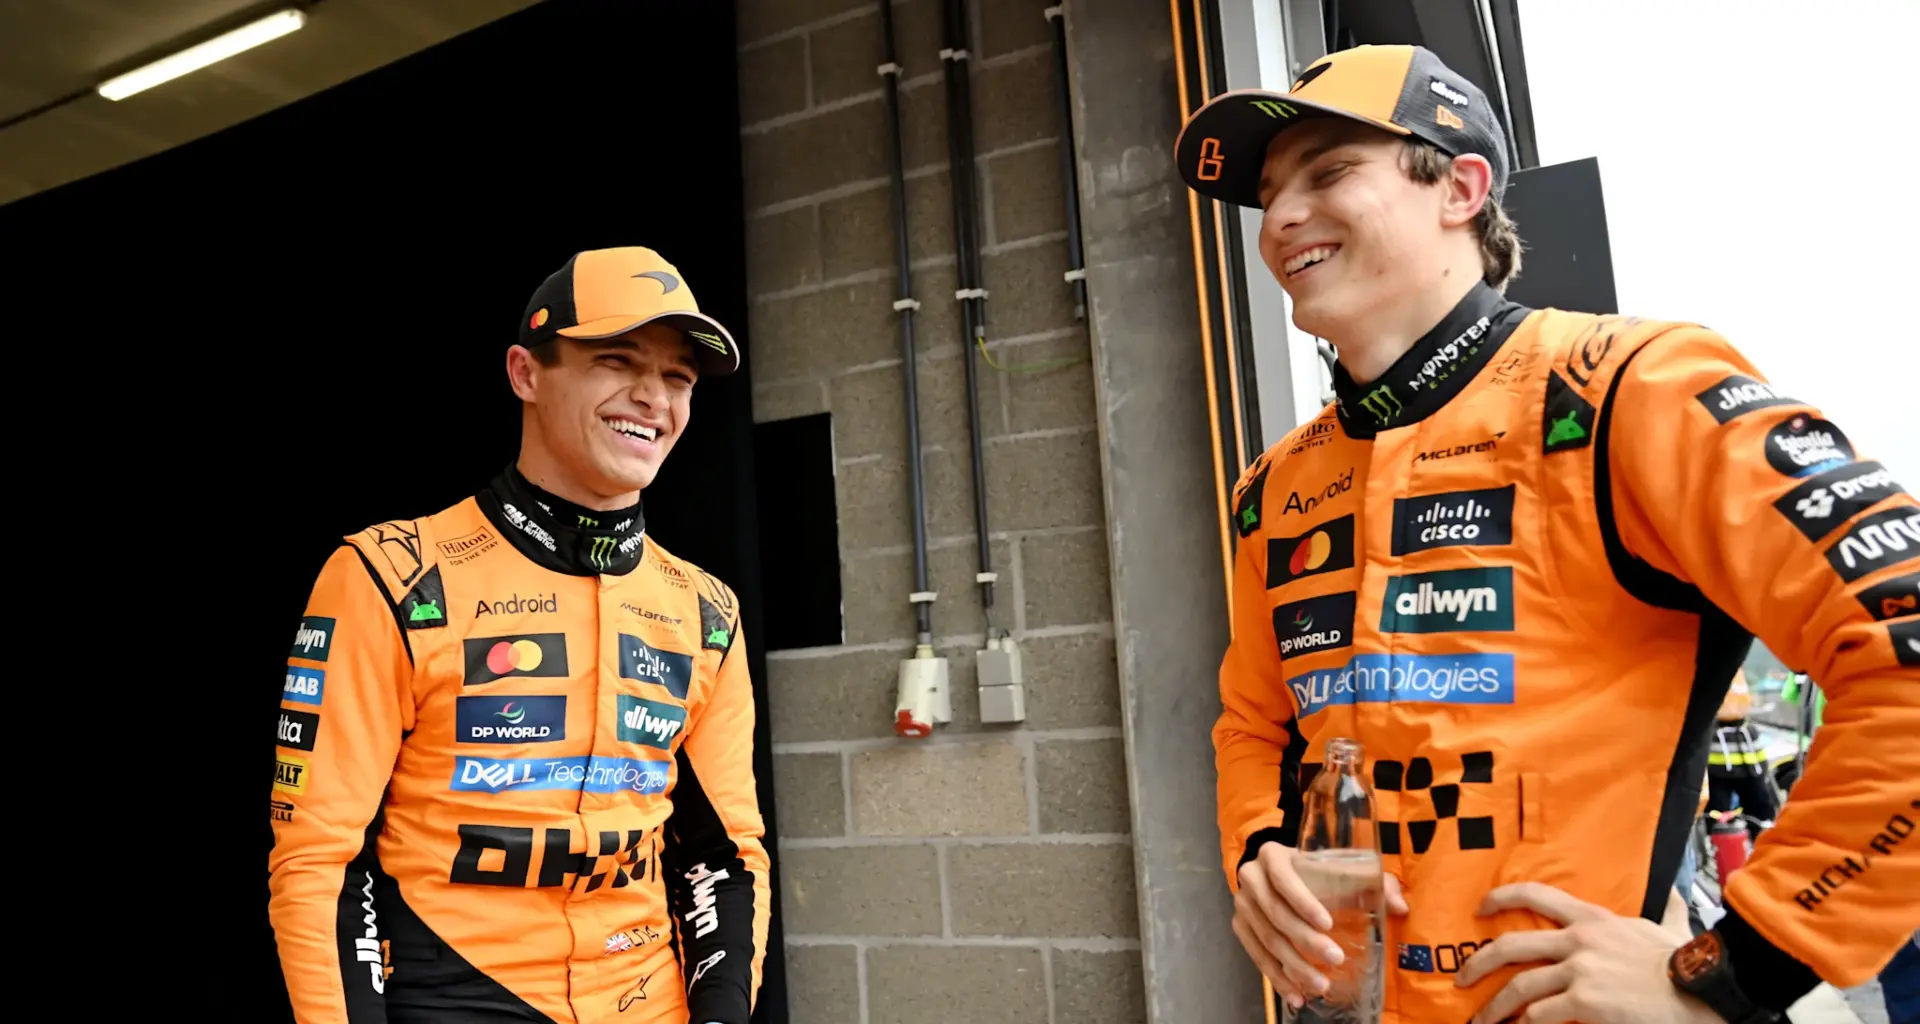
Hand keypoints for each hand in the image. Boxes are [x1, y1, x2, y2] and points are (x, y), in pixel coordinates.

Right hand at [1231, 843, 1408, 1010]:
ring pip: (1267, 939)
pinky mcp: (1240, 926)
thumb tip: (1401, 907)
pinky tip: (1296, 995)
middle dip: (1306, 941)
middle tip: (1335, 959)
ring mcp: (1243, 904)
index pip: (1284, 879)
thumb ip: (1374, 882)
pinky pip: (1257, 956)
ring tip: (1321, 984)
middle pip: (1276, 914)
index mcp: (1273, 856)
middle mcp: (1251, 878)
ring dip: (1294, 966)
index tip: (1327, 924)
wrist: (1277, 873)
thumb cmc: (1317, 871)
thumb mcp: (1344, 867)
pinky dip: (1277, 977)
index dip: (1303, 902)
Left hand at [1456, 882, 1721, 1023]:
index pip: (1535, 895)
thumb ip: (1664, 911)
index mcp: (1593, 918)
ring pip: (1518, 989)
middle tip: (1463, 978)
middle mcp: (1579, 940)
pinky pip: (1540, 1017)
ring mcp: (1579, 971)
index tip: (1480, 909)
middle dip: (1478, 963)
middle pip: (1511, 946)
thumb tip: (1674, 897)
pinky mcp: (1584, 1002)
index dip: (1501, 898)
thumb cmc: (1686, 964)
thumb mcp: (1669, 927)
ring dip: (1495, 1008)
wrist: (1702, 990)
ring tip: (1481, 1021)